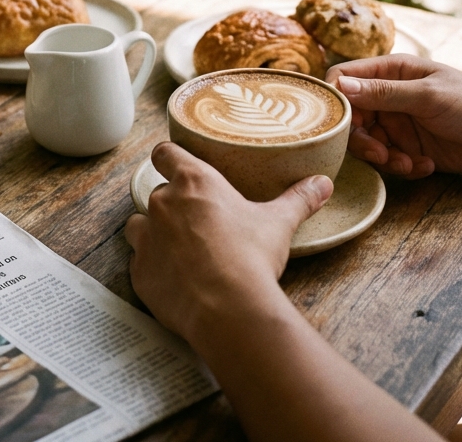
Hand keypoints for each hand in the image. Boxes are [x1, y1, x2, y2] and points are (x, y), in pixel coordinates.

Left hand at [124, 143, 331, 344]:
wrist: (229, 308)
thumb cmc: (250, 257)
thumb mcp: (278, 223)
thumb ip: (298, 199)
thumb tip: (323, 183)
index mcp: (193, 182)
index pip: (165, 153)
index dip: (168, 157)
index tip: (174, 164)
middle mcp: (162, 203)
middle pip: (157, 193)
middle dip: (172, 206)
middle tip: (195, 222)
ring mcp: (147, 237)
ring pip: (138, 225)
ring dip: (152, 232)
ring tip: (178, 249)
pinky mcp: (140, 272)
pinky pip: (139, 263)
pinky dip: (152, 268)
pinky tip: (173, 279)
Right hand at [326, 55, 461, 178]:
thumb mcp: (428, 96)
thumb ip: (385, 93)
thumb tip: (342, 86)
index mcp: (389, 71)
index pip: (344, 79)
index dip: (336, 100)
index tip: (339, 123)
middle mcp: (387, 96)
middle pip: (351, 117)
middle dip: (362, 140)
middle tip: (380, 155)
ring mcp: (397, 122)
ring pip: (368, 142)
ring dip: (384, 158)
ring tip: (407, 163)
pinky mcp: (408, 146)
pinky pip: (389, 160)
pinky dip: (402, 166)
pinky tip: (426, 165)